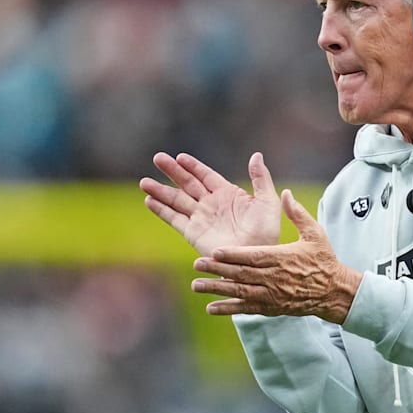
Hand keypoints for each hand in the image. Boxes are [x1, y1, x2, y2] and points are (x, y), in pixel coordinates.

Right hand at [140, 151, 280, 255]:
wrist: (255, 258)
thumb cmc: (267, 232)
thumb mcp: (267, 201)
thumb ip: (260, 178)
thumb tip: (256, 155)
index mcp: (228, 194)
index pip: (206, 175)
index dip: (192, 166)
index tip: (180, 157)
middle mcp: (211, 204)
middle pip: (187, 184)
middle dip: (172, 171)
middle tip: (158, 158)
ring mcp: (200, 218)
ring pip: (176, 200)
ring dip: (161, 191)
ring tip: (144, 182)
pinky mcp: (193, 233)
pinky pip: (174, 219)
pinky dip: (161, 210)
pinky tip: (149, 201)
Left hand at [190, 190, 362, 323]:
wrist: (334, 291)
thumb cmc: (324, 260)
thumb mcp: (315, 233)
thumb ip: (298, 214)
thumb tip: (285, 193)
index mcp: (282, 258)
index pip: (253, 256)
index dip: (233, 255)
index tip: (215, 251)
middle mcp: (274, 278)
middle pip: (241, 274)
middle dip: (217, 270)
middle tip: (197, 265)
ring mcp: (272, 295)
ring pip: (240, 292)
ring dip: (217, 289)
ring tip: (197, 285)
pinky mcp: (272, 308)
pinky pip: (247, 309)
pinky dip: (229, 308)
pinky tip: (212, 308)